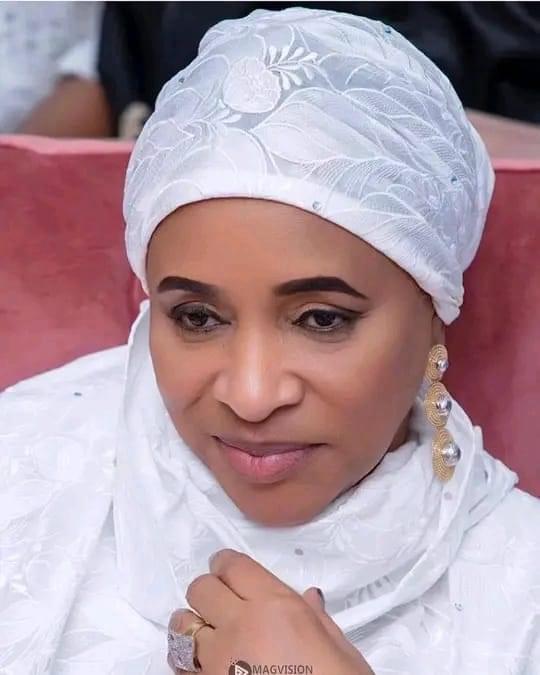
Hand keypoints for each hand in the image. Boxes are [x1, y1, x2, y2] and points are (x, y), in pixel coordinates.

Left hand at [168, 548, 373, 674]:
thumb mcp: (340, 651)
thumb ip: (318, 621)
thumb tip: (310, 599)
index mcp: (275, 606)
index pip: (233, 566)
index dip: (226, 564)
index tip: (228, 570)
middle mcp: (239, 625)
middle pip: (201, 588)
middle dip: (208, 591)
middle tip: (221, 602)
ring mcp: (217, 660)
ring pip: (181, 625)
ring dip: (192, 625)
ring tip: (208, 635)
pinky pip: (180, 665)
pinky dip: (187, 661)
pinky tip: (204, 666)